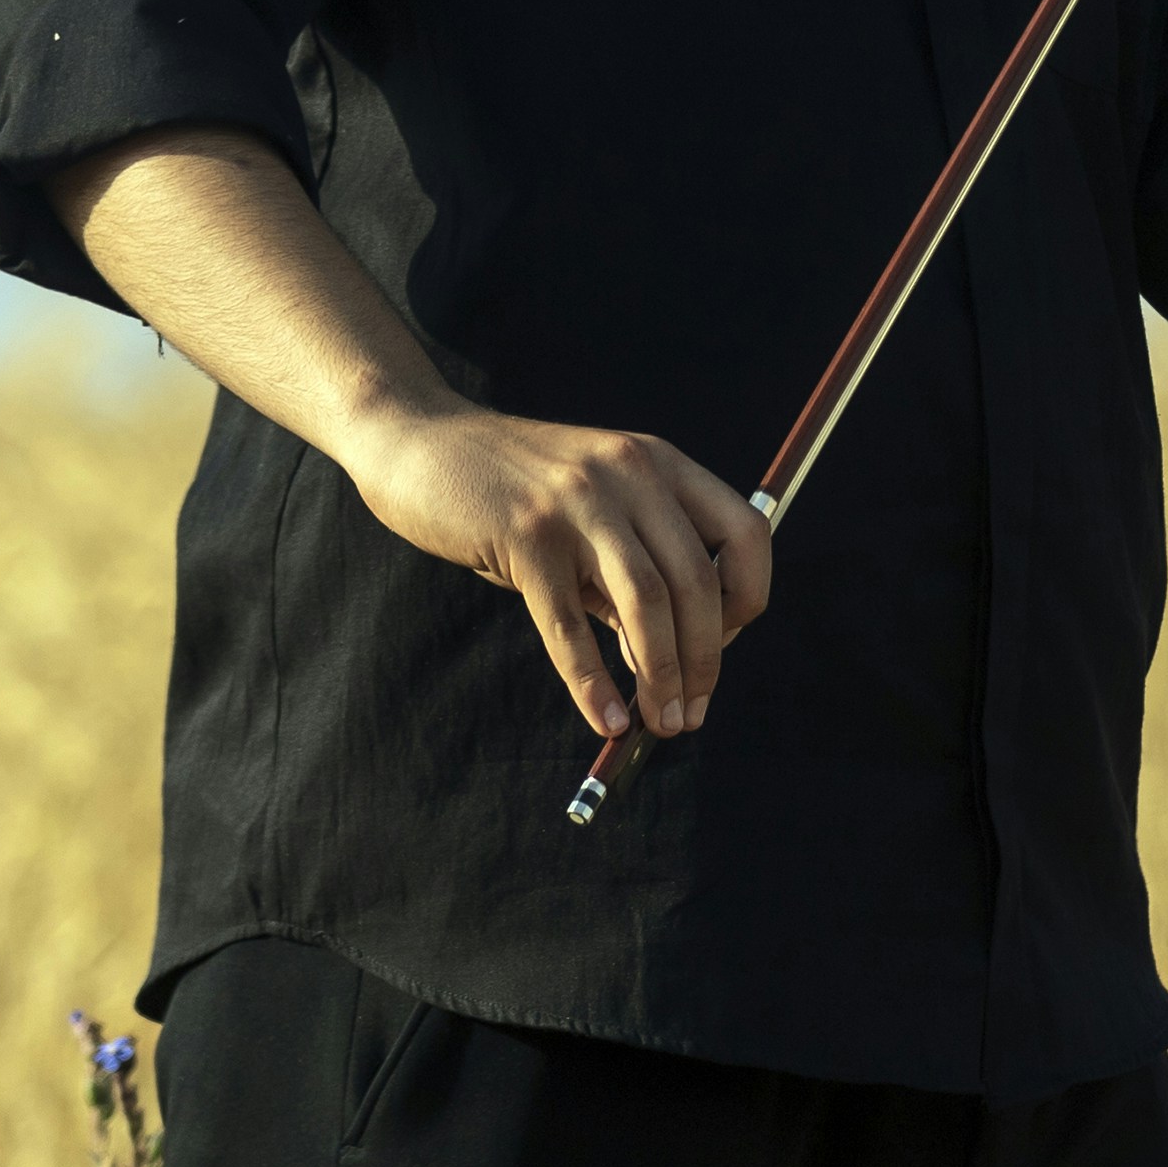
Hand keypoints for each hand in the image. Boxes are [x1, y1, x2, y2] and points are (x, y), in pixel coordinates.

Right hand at [337, 406, 773, 748]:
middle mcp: (631, 473)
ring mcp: (578, 502)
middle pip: (698, 580)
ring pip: (647, 603)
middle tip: (691, 714)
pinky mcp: (523, 535)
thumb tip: (671, 663)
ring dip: (661, 676)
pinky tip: (607, 719)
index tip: (724, 644)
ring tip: (661, 723)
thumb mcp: (593, 512)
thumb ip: (634, 573)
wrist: (420, 443)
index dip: (747, 597)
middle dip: (704, 659)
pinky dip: (593, 682)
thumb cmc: (512, 489)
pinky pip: (569, 625)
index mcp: (660, 462)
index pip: (746, 532)